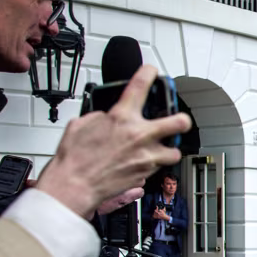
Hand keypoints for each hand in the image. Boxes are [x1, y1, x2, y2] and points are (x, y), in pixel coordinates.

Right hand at [38, 66, 189, 218]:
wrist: (74, 184)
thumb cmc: (75, 158)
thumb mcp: (82, 124)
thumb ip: (102, 116)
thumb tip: (109, 115)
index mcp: (122, 118)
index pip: (141, 86)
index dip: (149, 74)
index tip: (152, 72)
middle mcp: (139, 136)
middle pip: (179, 122)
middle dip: (181, 119)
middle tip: (179, 120)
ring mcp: (145, 157)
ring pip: (174, 152)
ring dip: (169, 149)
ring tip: (161, 148)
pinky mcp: (145, 175)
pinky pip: (158, 168)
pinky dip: (153, 165)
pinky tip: (143, 162)